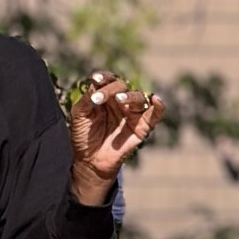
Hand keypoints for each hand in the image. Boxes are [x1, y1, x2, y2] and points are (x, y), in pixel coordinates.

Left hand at [68, 70, 165, 200]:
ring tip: (119, 100)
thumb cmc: (84, 136)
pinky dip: (158, 106)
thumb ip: (87, 99)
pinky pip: (155, 113)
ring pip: (138, 97)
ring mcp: (132, 113)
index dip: (104, 77)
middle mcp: (121, 101)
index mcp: (105, 95)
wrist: (90, 161)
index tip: (95, 79)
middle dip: (111, 90)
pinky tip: (156, 99)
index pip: (108, 80)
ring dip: (130, 96)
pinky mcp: (143, 126)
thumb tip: (96, 83)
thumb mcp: (79, 115)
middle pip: (122, 86)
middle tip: (98, 99)